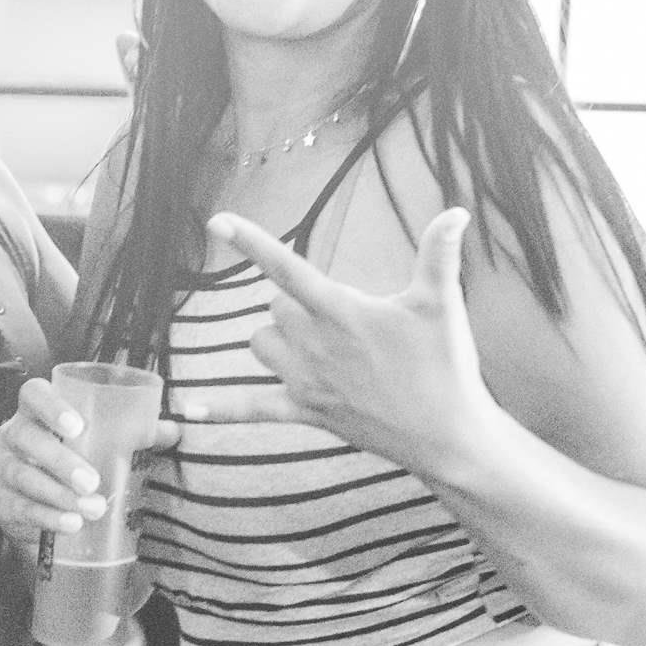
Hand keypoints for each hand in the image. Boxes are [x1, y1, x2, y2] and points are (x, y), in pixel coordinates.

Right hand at [0, 375, 178, 553]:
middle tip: (92, 482)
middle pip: (28, 439)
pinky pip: (22, 509)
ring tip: (91, 509)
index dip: (51, 406)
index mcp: (35, 413)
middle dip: (61, 460)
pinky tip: (71, 525)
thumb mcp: (99, 444)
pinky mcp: (3, 505)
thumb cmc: (75, 463)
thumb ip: (133, 434)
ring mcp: (2, 471)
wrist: (42, 510)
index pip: (32, 395)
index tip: (77, 426)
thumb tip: (174, 430)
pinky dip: (48, 518)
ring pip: (24, 477)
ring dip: (59, 494)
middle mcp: (12, 437)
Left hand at [207, 208, 492, 469]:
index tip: (217, 221)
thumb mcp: (441, 304)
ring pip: (260, 346)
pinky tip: (187, 411)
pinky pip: (252, 410)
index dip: (250, 241)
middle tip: (340, 318)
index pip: (286, 267)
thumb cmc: (445, 365)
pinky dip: (219, 410)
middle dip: (296, 304)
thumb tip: (458, 211)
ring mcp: (306, 381)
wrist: (447, 434)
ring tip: (317, 347)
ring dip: (275, 340)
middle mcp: (314, 344)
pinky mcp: (306, 413)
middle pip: (274, 307)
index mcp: (340, 311)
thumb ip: (440, 254)